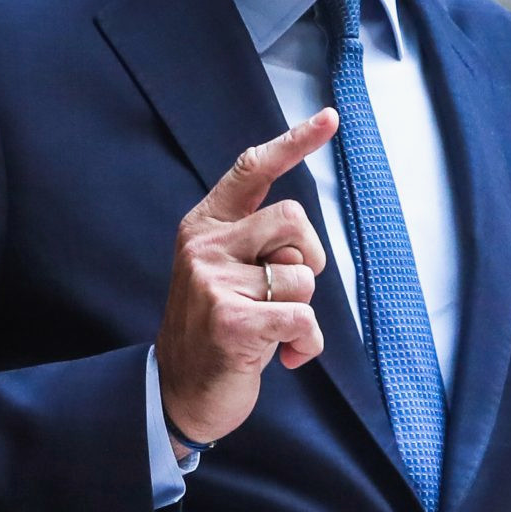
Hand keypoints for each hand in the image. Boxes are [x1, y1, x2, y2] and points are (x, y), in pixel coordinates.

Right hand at [156, 108, 337, 447]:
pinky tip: (285, 357)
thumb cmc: (220, 329)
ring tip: (271, 330)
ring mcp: (213, 283)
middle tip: (283, 295)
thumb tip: (304, 244)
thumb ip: (257, 244)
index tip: (329, 117)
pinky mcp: (231, 322)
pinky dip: (307, 343)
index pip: (252, 170)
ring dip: (303, 311)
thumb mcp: (227, 273)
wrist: (181, 393)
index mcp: (205, 225)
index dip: (293, 142)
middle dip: (307, 260)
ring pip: (302, 276)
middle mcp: (204, 246)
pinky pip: (303, 318)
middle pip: (294, 220)